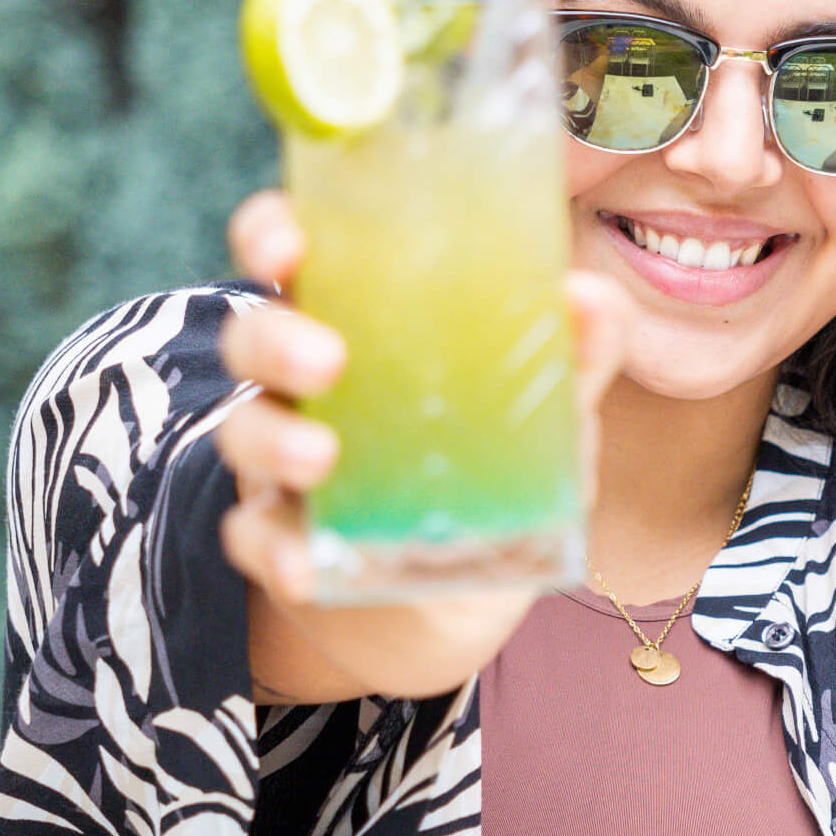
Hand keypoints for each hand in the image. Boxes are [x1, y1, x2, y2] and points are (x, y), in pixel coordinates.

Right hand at [212, 189, 630, 700]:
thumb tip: (592, 298)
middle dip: (274, 339)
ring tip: (320, 459)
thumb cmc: (488, 469)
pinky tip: (307, 568)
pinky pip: (255, 539)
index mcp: (353, 321)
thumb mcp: (541, 413)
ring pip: (242, 431)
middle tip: (326, 359)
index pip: (288, 255)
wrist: (450, 600)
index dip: (269, 234)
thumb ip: (571, 357)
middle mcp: (301, 385)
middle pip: (251, 337)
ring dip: (273, 440)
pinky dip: (276, 552)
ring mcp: (280, 464)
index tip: (286, 244)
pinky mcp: (278, 543)